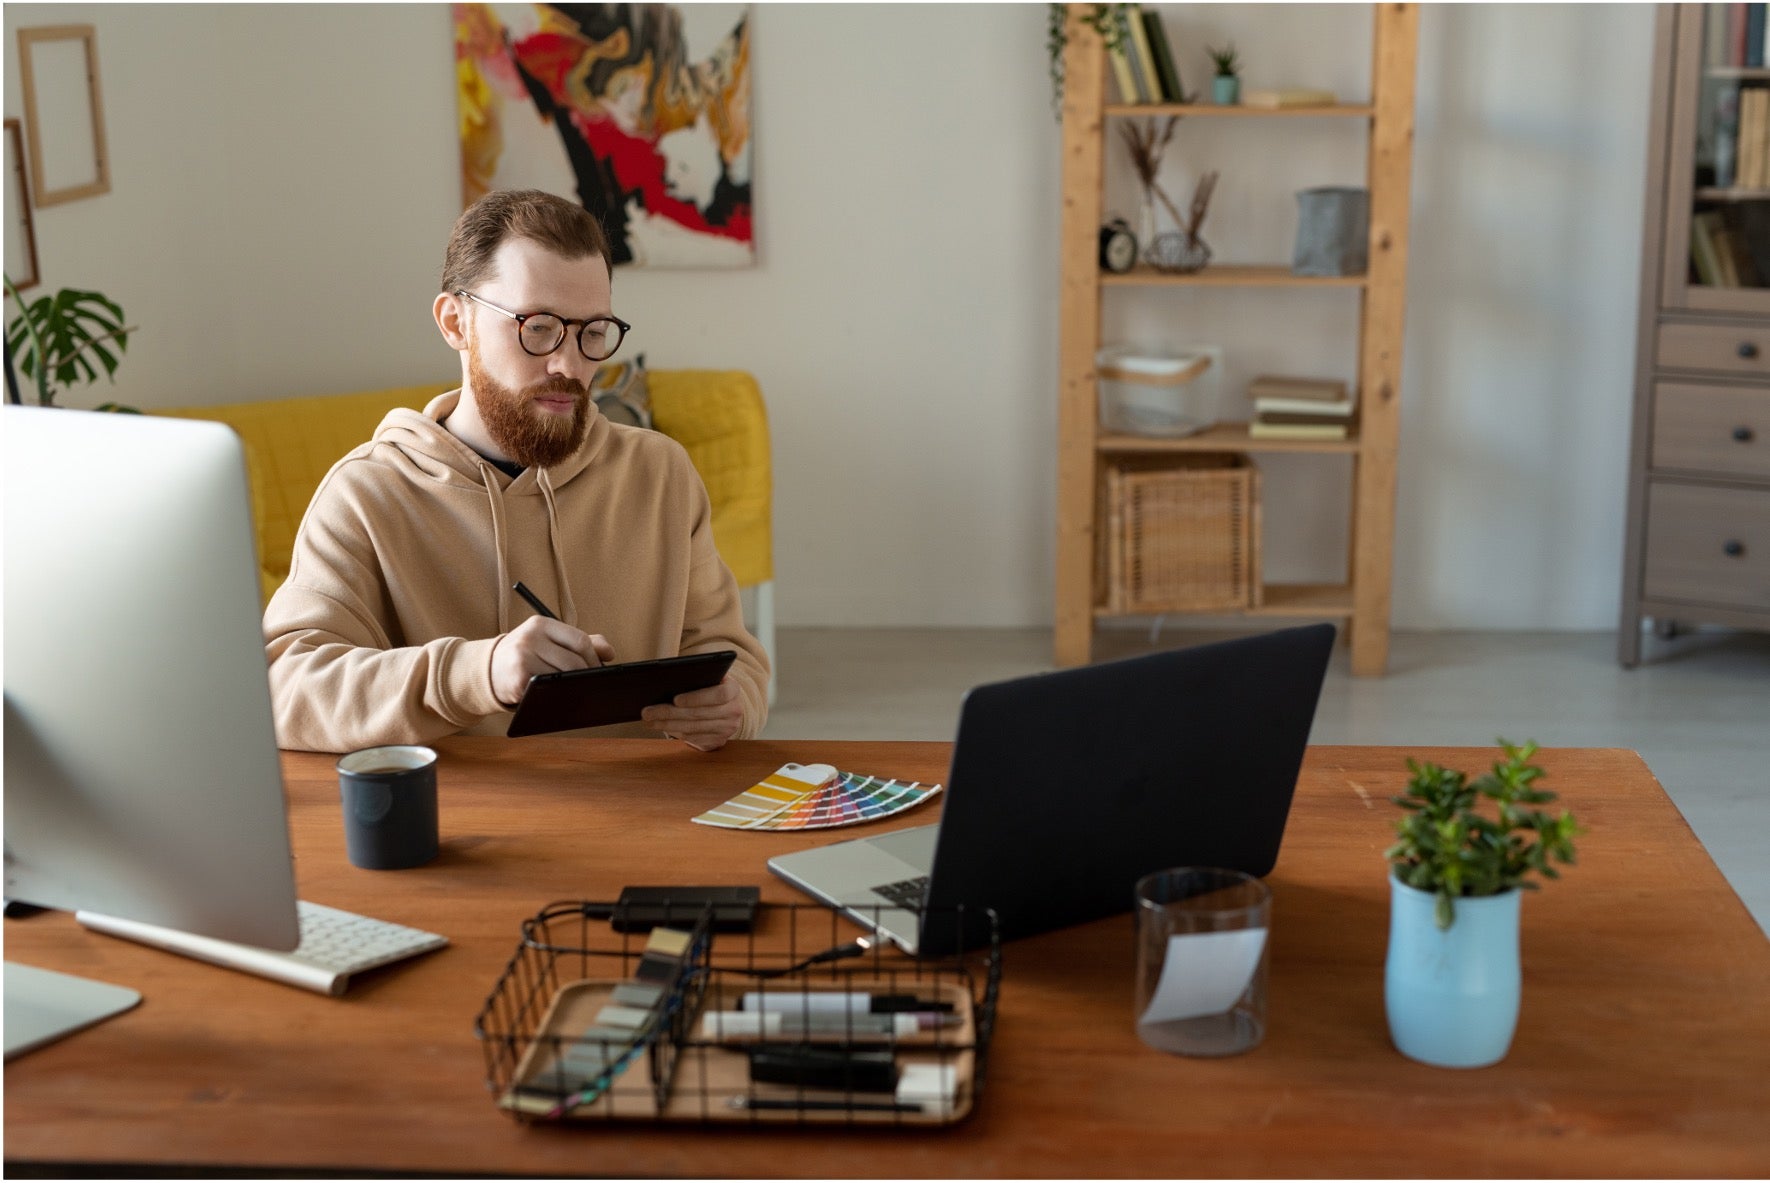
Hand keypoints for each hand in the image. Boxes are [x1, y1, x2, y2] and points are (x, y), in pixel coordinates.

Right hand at [490, 616, 613, 706]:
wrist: (487, 669)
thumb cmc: (525, 654)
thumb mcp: (549, 641)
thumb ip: (580, 642)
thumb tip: (610, 653)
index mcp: (541, 623)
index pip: (580, 640)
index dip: (594, 659)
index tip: (599, 670)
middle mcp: (531, 637)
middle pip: (574, 661)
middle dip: (587, 675)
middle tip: (590, 684)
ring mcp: (522, 657)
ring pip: (563, 677)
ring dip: (573, 686)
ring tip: (574, 689)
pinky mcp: (519, 679)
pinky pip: (548, 690)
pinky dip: (557, 694)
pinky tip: (556, 695)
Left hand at [641, 674, 743, 751]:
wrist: (728, 704)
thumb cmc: (712, 685)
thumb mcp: (710, 677)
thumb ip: (696, 678)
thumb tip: (666, 684)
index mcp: (734, 690)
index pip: (718, 695)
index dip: (696, 698)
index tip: (675, 699)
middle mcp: (734, 710)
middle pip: (699, 714)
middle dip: (669, 713)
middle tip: (647, 712)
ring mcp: (728, 728)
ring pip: (693, 728)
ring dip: (667, 725)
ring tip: (649, 720)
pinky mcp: (719, 740)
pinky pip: (693, 738)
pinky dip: (675, 733)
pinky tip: (662, 726)